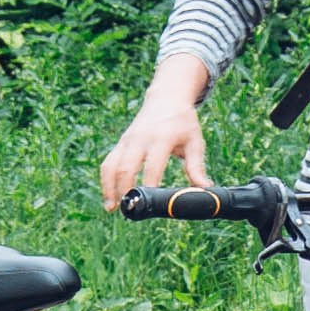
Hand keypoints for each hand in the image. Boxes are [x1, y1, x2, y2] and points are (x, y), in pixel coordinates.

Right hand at [100, 55, 211, 208]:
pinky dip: (105, 180)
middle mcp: (140, 138)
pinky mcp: (121, 142)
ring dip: (109, 188)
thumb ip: (196, 167)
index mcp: (161, 137)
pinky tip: (109, 197)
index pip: (152, 166)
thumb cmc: (183, 123)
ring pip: (111, 165)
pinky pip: (108, 162)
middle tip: (129, 212)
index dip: (149, 185)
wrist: (166, 98)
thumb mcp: (195, 142)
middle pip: (126, 167)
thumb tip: (204, 190)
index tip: (150, 205)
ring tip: (112, 208)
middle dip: (124, 191)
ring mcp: (127, 140)